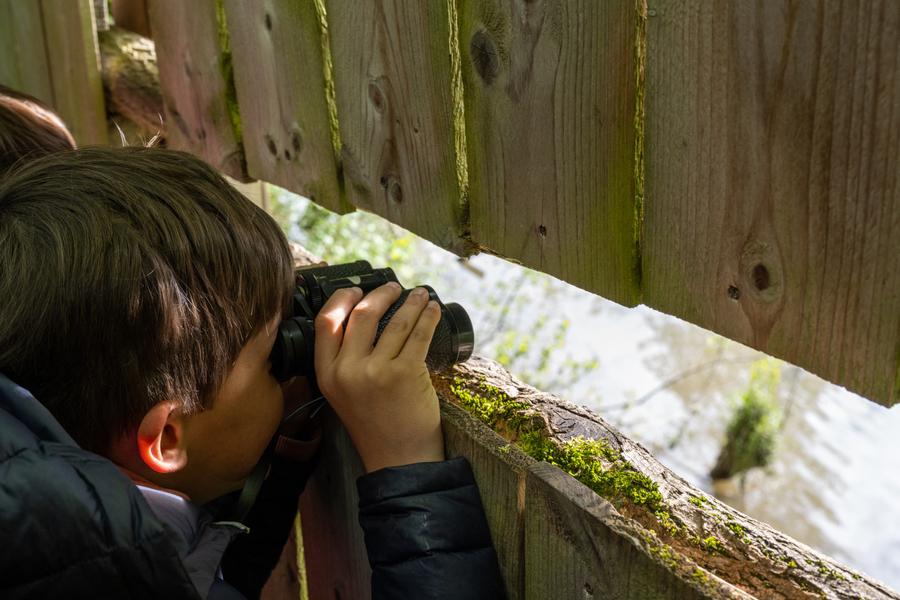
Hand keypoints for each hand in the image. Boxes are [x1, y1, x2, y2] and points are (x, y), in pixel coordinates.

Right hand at [314, 282, 444, 471]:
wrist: (399, 459)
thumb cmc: (376, 425)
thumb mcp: (343, 395)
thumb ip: (343, 362)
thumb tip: (361, 317)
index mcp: (327, 374)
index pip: (326, 322)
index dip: (341, 298)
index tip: (356, 289)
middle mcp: (347, 371)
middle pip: (361, 313)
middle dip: (380, 294)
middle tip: (393, 288)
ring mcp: (376, 372)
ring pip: (395, 320)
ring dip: (411, 302)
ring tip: (420, 295)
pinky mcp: (406, 373)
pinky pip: (419, 334)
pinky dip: (428, 316)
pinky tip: (432, 310)